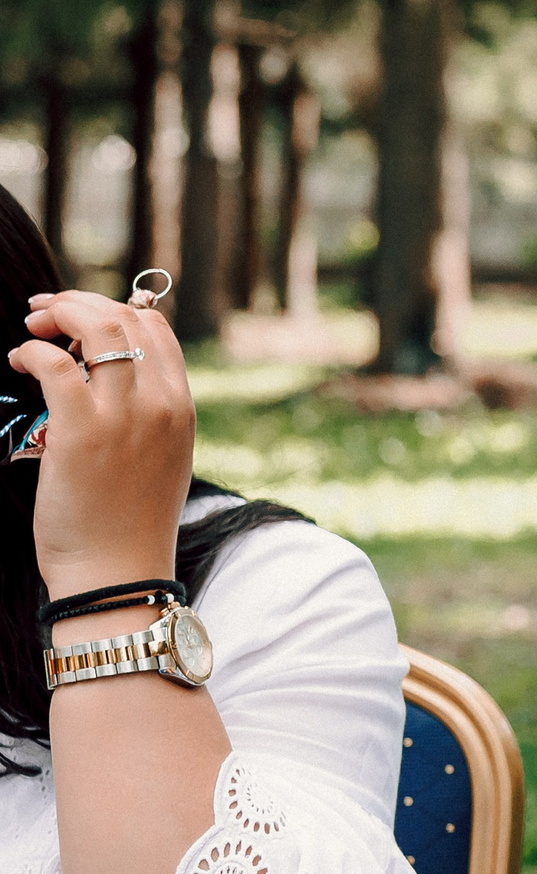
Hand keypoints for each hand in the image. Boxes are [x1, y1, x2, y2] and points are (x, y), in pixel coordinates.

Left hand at [8, 290, 191, 595]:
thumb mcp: (160, 458)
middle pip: (123, 319)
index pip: (155, 331)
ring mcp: (124, 416)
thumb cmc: (130, 521)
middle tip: (44, 314)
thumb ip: (148, 414)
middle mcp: (161, 404)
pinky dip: (30, 351)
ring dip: (55, 315)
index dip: (113, 309)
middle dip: (77, 304)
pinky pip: (53, 364)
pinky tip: (18, 361)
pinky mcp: (82, 431)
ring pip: (94, 329)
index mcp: (182, 409)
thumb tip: (105, 375)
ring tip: (31, 326)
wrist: (119, 569)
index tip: (78, 318)